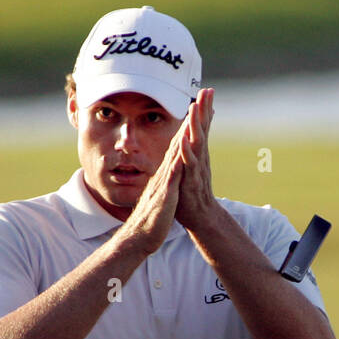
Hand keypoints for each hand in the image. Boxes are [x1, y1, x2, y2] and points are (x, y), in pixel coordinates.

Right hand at [118, 109, 189, 255]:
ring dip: (182, 138)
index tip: (198, 110)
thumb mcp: (162, 195)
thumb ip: (166, 181)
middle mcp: (164, 174)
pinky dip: (176, 166)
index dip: (187, 128)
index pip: (178, 147)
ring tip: (192, 119)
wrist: (139, 238)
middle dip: (188, 123)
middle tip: (199, 101)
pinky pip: (170, 180)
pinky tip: (182, 155)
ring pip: (174, 157)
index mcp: (166, 174)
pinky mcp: (164, 197)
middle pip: (177, 144)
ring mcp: (163, 184)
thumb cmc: (151, 219)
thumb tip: (171, 171)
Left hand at [176, 88, 216, 233]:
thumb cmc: (195, 190)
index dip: (205, 108)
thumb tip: (201, 134)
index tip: (207, 89)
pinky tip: (184, 140)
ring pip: (196, 143)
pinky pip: (188, 164)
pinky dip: (186, 152)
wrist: (201, 216)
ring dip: (195, 126)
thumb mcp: (196, 165)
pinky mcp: (190, 180)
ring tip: (194, 108)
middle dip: (204, 110)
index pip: (203, 126)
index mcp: (200, 152)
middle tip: (207, 90)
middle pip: (202, 129)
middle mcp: (200, 157)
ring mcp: (196, 168)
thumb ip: (198, 148)